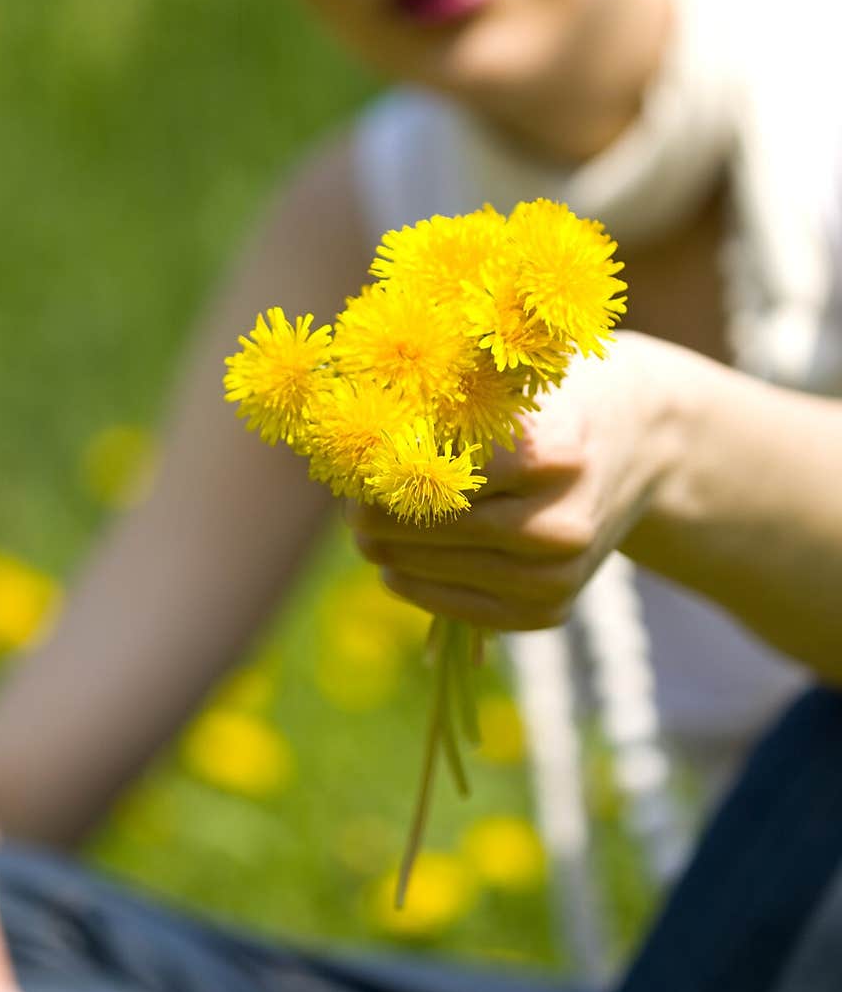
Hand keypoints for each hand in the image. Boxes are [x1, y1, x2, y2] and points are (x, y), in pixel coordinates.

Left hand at [349, 333, 679, 631]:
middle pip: (422, 528)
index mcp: (552, 456)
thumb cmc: (553, 398)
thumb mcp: (507, 379)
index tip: (353, 452)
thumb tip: (350, 442)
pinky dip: (416, 583)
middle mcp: (561, 525)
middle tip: (350, 495)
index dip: (377, 465)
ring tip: (369, 522)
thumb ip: (441, 407)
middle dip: (372, 510)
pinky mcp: (551, 611)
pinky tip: (398, 562)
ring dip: (387, 548)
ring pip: (427, 573)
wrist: (640, 441)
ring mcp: (560, 577)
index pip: (428, 476)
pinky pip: (454, 609)